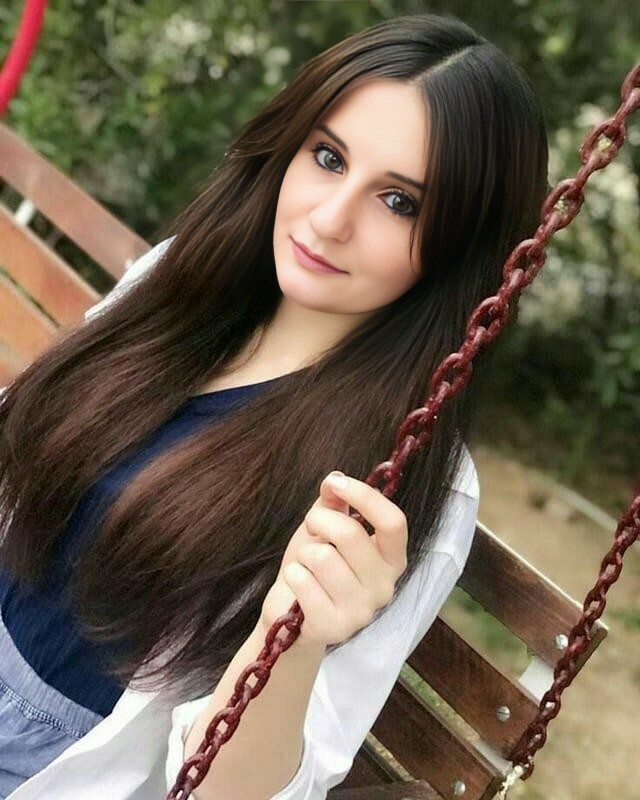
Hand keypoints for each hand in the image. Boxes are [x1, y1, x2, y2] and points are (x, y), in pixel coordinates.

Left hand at [259, 471, 408, 646]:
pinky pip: (304, 582)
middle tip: (312, 528)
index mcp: (391, 558)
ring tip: (306, 565)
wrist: (292, 615)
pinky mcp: (335, 628)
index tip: (337, 483)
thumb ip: (334, 503)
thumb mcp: (326, 529)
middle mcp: (385, 586)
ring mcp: (362, 611)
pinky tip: (298, 585)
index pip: (393, 522)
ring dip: (304, 553)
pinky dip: (293, 575)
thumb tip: (335, 479)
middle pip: (351, 534)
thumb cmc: (315, 567)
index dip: (365, 496)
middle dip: (320, 520)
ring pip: (323, 558)